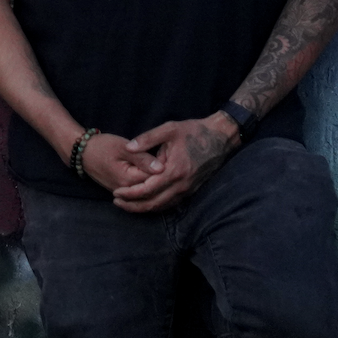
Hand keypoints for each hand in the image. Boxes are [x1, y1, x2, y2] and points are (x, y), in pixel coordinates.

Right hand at [76, 133, 159, 194]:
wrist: (82, 152)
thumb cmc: (102, 146)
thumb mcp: (122, 147)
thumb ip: (142, 158)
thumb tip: (162, 168)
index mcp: (130, 179)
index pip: (156, 178)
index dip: (165, 165)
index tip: (168, 153)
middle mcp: (128, 191)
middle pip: (153, 187)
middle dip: (162, 174)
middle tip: (166, 157)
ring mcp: (125, 193)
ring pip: (147, 190)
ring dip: (156, 180)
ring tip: (161, 163)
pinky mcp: (122, 191)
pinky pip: (140, 191)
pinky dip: (148, 184)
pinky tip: (154, 174)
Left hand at [110, 115, 239, 212]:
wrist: (221, 137)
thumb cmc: (194, 131)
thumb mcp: (169, 129)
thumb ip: (147, 139)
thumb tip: (128, 148)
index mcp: (174, 171)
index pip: (147, 190)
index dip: (130, 194)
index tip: (116, 193)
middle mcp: (182, 185)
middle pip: (154, 203)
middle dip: (134, 205)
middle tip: (117, 202)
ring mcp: (188, 189)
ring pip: (163, 206)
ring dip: (145, 207)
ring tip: (127, 204)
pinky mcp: (192, 189)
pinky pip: (172, 203)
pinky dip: (158, 205)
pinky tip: (147, 202)